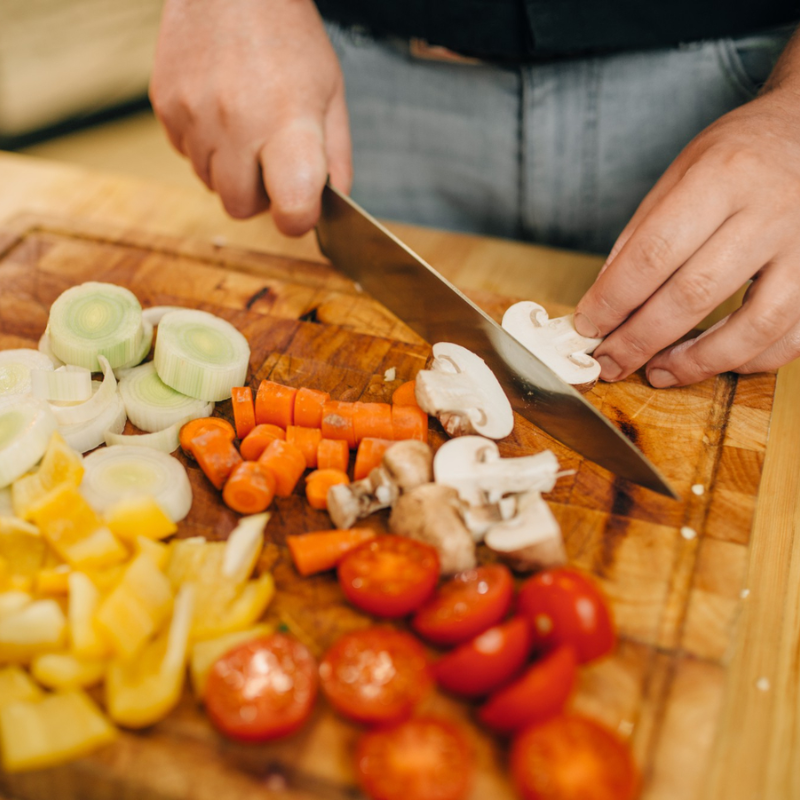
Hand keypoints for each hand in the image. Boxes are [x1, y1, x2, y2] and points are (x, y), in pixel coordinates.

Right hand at [149, 0, 350, 234]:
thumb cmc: (287, 36)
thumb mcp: (331, 93)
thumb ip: (337, 157)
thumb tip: (332, 203)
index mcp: (289, 123)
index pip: (291, 207)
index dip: (298, 218)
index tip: (301, 207)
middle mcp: (237, 123)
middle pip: (241, 207)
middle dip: (260, 197)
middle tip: (272, 162)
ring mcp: (194, 114)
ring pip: (210, 185)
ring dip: (230, 171)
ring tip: (247, 127)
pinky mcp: (165, 106)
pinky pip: (186, 155)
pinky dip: (205, 146)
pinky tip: (220, 111)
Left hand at [573, 76, 799, 386]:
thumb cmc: (739, 154)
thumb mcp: (680, 173)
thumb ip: (642, 235)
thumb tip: (606, 299)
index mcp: (722, 177)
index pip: (653, 253)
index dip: (614, 300)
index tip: (589, 326)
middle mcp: (770, 210)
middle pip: (694, 294)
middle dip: (641, 339)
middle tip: (610, 361)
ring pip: (753, 325)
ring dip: (697, 362)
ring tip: (658, 372)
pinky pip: (793, 334)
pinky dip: (751, 360)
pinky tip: (716, 362)